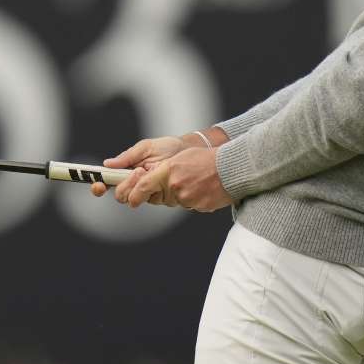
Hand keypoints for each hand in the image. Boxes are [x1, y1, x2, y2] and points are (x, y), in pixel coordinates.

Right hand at [89, 136, 188, 198]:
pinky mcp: (159, 196)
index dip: (99, 186)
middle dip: (125, 186)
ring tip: (148, 172)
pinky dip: (152, 191)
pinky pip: (151, 200)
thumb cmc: (167, 148)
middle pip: (120, 195)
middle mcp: (134, 183)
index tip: (98, 185)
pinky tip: (159, 179)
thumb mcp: (146, 147)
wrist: (189, 152)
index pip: (108, 181)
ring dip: (138, 187)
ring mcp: (147, 191)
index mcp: (126, 170)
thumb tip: (107, 164)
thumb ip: (127, 156)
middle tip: (137, 172)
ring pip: (134, 200)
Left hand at [118, 147, 232, 212]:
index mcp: (168, 170)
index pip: (143, 187)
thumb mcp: (183, 157)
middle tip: (172, 186)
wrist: (232, 168)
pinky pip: (189, 205)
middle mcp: (175, 185)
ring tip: (194, 181)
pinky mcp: (198, 206)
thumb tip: (150, 178)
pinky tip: (203, 187)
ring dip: (180, 194)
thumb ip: (165, 169)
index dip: (134, 195)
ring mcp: (187, 198)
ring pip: (174, 202)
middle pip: (159, 197)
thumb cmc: (208, 159)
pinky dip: (193, 198)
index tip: (131, 199)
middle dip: (161, 194)